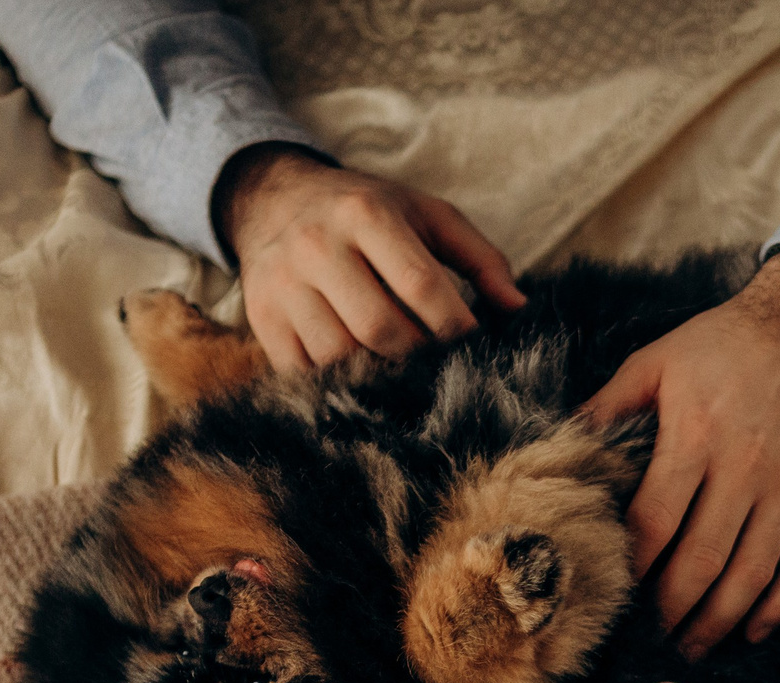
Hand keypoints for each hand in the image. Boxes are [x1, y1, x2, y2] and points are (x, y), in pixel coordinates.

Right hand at [218, 144, 525, 371]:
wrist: (274, 199)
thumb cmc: (368, 213)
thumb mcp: (426, 215)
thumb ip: (480, 257)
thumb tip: (518, 308)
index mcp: (366, 214)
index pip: (420, 285)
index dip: (455, 327)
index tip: (473, 344)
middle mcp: (318, 246)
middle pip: (379, 328)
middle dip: (418, 357)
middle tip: (438, 365)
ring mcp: (283, 284)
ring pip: (339, 357)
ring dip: (378, 375)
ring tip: (401, 369)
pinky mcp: (262, 318)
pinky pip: (303, 372)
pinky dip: (337, 385)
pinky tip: (360, 377)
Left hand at [583, 252, 779, 657]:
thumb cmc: (725, 340)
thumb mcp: (655, 358)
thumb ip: (609, 407)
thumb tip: (564, 448)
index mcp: (696, 435)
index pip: (656, 523)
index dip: (633, 570)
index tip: (615, 598)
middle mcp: (745, 467)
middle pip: (703, 561)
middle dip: (672, 611)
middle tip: (649, 640)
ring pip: (754, 573)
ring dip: (721, 620)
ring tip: (692, 646)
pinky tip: (754, 630)